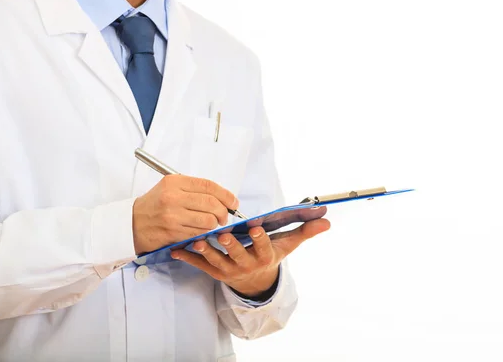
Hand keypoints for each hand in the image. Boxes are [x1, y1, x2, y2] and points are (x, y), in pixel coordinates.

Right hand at [132, 175, 238, 254]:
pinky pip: (199, 233)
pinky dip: (205, 233)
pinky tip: (201, 231)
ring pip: (208, 221)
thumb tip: (223, 196)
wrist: (131, 223)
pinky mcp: (172, 232)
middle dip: (224, 212)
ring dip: (215, 224)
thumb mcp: (170, 187)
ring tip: (212, 224)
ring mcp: (172, 215)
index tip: (233, 202)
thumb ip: (194, 189)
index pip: (209, 186)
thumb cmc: (155, 205)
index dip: (226, 195)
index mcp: (175, 182)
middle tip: (224, 216)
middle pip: (211, 204)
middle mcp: (173, 197)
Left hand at [171, 218, 330, 297]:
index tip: (256, 226)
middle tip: (223, 233)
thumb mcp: (287, 245)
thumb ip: (305, 231)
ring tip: (197, 240)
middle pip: (238, 254)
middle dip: (230, 244)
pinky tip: (176, 248)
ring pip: (216, 260)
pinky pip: (199, 265)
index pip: (263, 247)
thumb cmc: (270, 256)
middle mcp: (247, 264)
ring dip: (206, 250)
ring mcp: (229, 270)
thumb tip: (326, 221)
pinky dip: (187, 257)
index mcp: (264, 256)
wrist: (254, 281)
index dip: (259, 238)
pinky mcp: (214, 272)